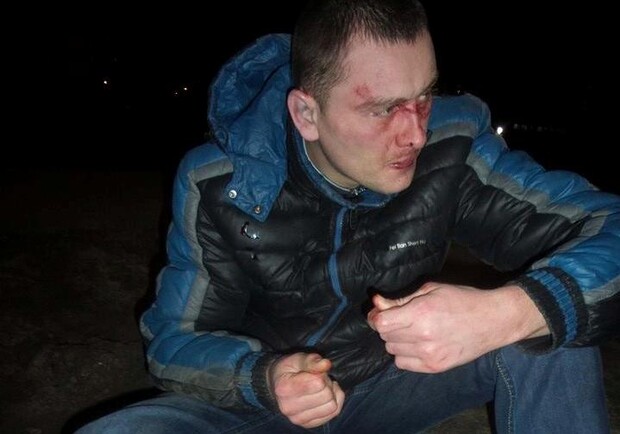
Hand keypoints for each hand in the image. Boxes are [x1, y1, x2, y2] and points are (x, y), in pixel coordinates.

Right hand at [269, 352, 344, 427]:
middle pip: (327, 395)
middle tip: (318, 379)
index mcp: (285, 389)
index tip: (314, 372)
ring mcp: (298, 419)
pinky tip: (325, 397)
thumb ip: (312, 361)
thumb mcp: (297, 359)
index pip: (318, 383)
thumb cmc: (289, 370)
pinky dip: (334, 402)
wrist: (277, 385)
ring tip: (320, 388)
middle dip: (326, 384)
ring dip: (331, 394)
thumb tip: (326, 364)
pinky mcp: (307, 424)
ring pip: (332, 406)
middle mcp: (289, 407)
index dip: (321, 374)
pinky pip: (334, 413)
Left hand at [367, 282, 547, 372]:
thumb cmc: (462, 299)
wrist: (493, 321)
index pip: (381, 323)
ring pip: (392, 349)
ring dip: (395, 339)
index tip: (380, 311)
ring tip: (412, 330)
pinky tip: (417, 344)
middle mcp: (423, 337)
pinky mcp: (435, 367)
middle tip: (399, 317)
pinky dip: (404, 354)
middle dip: (387, 325)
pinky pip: (402, 363)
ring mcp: (429, 355)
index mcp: (420, 313)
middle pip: (384, 335)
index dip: (376, 316)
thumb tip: (376, 302)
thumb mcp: (430, 290)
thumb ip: (400, 299)